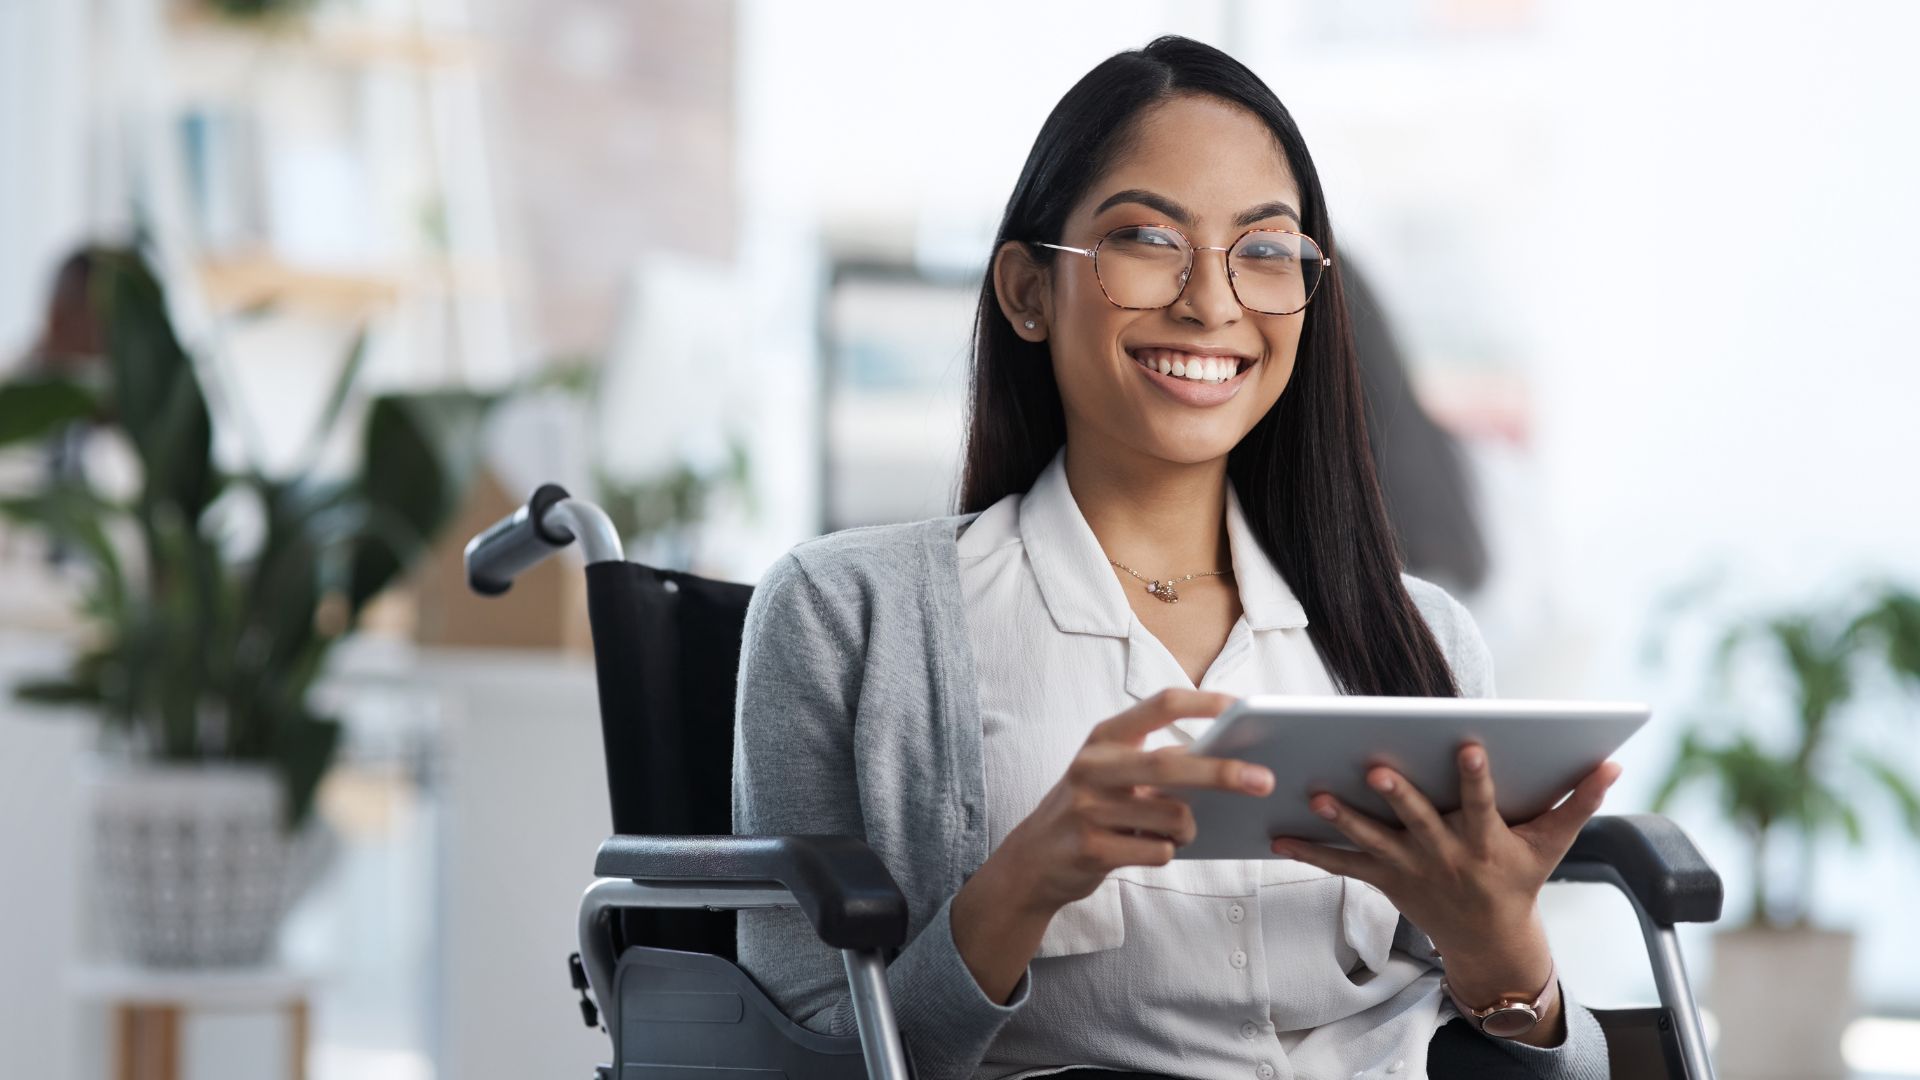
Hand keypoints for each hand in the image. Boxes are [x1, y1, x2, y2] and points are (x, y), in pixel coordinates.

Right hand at [998, 688, 1275, 912]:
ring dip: (1189, 829)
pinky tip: (1144, 849)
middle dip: (1223, 772)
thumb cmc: (1089, 809)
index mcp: (1103, 738)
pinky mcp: (1091, 848)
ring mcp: (1088, 808)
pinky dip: (1165, 852)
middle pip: (1171, 763)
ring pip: (1173, 816)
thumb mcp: (1111, 772)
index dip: (1205, 703)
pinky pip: (1159, 851)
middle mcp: (1092, 767)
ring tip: (1175, 832)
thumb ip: (1155, 761)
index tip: (1242, 706)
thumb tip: (1225, 759)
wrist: (1032, 861)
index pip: (1160, 704)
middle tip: (1264, 780)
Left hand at [1269, 744, 1620, 1030]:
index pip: (1483, 803)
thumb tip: (1612, 763)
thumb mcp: (1553, 845)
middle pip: (1418, 821)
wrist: (1489, 940)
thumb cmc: (1520, 879)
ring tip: (1315, 795)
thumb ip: (1580, 802)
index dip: (1476, 776)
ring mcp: (1410, 868)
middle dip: (1397, 796)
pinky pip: (1342, 864)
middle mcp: (1444, 854)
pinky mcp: (1384, 877)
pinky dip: (1310, 851)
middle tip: (1374, 768)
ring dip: (1342, 819)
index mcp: (1486, 841)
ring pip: (1372, 841)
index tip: (1467, 744)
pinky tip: (1277, 834)